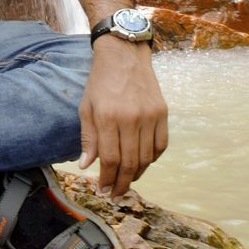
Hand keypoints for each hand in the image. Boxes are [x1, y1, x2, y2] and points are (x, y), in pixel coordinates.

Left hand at [78, 38, 167, 198]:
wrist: (124, 55)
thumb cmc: (100, 81)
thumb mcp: (86, 107)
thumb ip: (87, 138)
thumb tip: (86, 166)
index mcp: (108, 117)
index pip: (110, 159)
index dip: (107, 179)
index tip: (103, 190)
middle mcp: (131, 118)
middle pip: (130, 163)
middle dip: (122, 183)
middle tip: (115, 194)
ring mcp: (149, 116)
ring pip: (147, 158)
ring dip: (137, 175)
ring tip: (127, 181)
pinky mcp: (162, 113)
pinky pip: (160, 145)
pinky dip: (152, 159)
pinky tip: (142, 163)